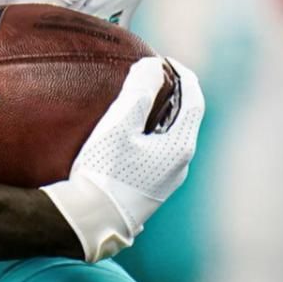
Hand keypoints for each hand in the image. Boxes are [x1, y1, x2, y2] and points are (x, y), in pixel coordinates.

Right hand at [41, 56, 204, 261]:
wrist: (88, 221)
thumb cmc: (104, 171)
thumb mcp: (120, 124)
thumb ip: (140, 90)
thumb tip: (154, 66)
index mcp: (180, 147)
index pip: (194, 100)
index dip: (183, 75)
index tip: (165, 60)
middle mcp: (181, 166)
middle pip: (185, 119)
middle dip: (172, 93)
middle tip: (151, 75)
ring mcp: (167, 182)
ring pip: (172, 137)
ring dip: (162, 114)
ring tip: (142, 99)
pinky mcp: (152, 192)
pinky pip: (160, 153)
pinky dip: (154, 133)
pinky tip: (133, 132)